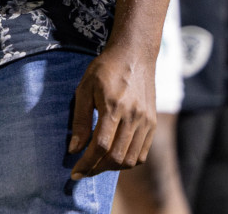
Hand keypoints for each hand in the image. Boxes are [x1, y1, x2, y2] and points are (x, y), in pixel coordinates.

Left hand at [68, 44, 156, 179]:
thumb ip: (81, 120)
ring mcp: (146, 121)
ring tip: (97, 165)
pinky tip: (115, 158)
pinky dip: (128, 161)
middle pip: (117, 157)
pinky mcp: (153, 123)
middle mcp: (133, 117)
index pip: (101, 146)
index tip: (75, 172)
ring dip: (112, 168)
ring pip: (131, 159)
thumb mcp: (84, 88)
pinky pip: (142, 153)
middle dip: (97, 169)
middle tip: (83, 171)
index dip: (87, 163)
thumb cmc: (105, 68)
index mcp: (113, 107)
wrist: (134, 54)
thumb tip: (74, 148)